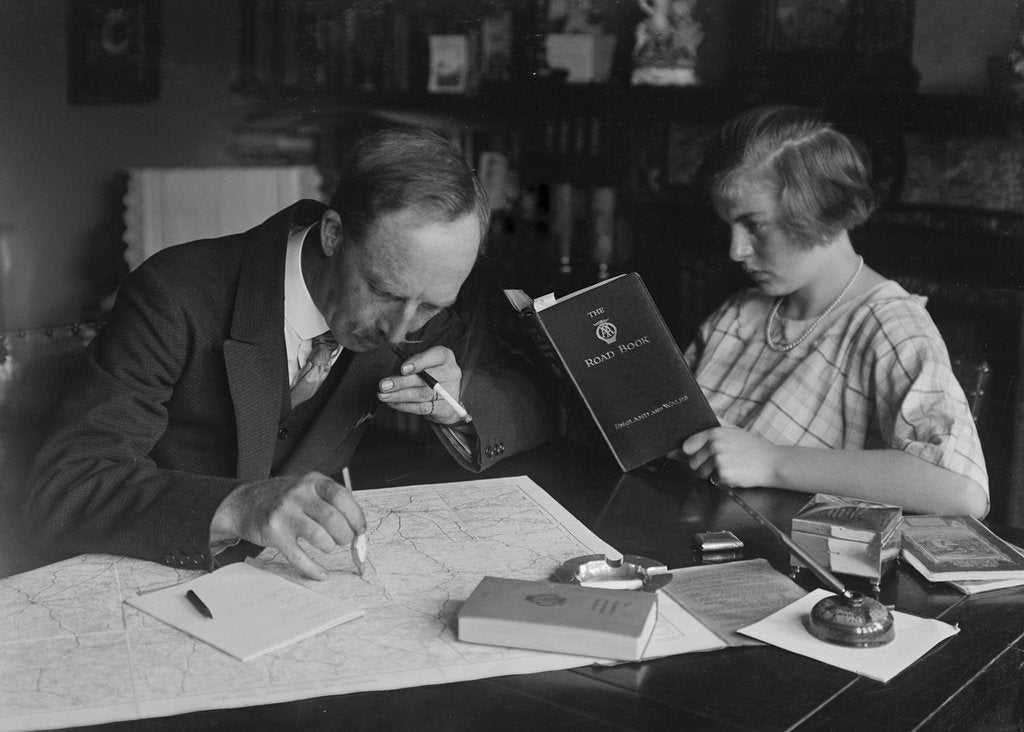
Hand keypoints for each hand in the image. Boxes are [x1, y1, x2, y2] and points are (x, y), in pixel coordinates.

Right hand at [211, 472, 365, 579]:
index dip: (355, 516)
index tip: (360, 529)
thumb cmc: (284, 499)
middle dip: (344, 535)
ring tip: (328, 546)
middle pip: (332, 518)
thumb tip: (357, 529)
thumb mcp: (308, 489)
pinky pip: (298, 556)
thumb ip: (331, 503)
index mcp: (313, 481)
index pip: (342, 497)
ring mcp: (285, 513)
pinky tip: (321, 574)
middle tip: (344, 540)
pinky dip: (313, 569)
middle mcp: (299, 495)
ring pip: (318, 536)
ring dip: (329, 546)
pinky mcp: (274, 533)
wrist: (244, 503)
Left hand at [377, 346, 466, 425]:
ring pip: (423, 394)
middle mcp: (451, 373)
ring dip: (400, 395)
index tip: (403, 369)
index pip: (436, 356)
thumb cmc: (427, 373)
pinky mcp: (446, 408)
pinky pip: (422, 408)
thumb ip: (408, 357)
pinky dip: (405, 406)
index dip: (420, 362)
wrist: (443, 398)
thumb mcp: (421, 361)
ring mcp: (450, 392)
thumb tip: (390, 356)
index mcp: (446, 357)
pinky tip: (392, 403)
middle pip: (427, 378)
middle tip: (384, 385)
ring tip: (383, 395)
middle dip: (402, 382)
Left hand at [681, 425, 781, 487]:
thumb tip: (697, 420)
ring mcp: (718, 460)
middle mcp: (714, 445)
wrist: (774, 462)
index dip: (690, 452)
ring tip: (728, 467)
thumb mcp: (734, 430)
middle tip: (719, 463)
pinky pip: (713, 480)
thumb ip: (715, 425)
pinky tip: (735, 473)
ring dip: (710, 474)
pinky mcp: (723, 475)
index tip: (696, 454)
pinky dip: (722, 480)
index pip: (686, 445)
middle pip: (692, 462)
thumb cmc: (753, 448)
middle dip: (702, 465)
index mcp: (714, 433)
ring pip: (701, 473)